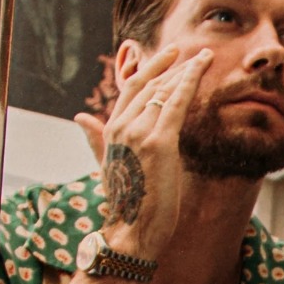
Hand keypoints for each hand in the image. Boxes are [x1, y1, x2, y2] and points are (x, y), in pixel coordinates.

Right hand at [81, 46, 211, 263]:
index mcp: (110, 130)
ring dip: (186, 71)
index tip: (169, 57)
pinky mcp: (159, 142)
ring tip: (204, 58)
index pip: (131, 89)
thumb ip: (96, 139)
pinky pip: (175, 104)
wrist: (131, 231)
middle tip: (191, 51)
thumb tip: (80, 118)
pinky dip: (188, 83)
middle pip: (148, 84)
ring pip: (164, 90)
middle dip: (171, 64)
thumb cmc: (126, 206)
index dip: (151, 69)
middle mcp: (121, 125)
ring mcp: (139, 132)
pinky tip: (201, 71)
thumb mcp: (108, 166)